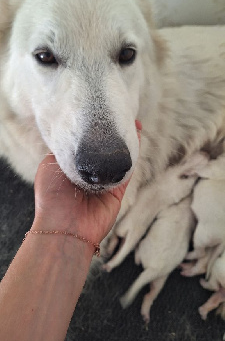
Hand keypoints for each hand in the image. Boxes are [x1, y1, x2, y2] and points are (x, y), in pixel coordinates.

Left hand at [33, 121, 140, 243]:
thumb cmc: (52, 195)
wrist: (64, 226)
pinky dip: (132, 153)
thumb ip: (63, 151)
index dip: (93, 130)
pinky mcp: (118, 189)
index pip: (85, 144)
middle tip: (119, 114)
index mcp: (72, 167)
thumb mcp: (49, 166)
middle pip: (103, 149)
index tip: (99, 114)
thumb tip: (74, 136)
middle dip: (112, 133)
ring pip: (117, 157)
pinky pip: (127, 168)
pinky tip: (136, 135)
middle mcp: (89, 173)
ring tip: (131, 121)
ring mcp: (104, 181)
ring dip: (126, 140)